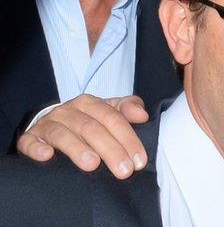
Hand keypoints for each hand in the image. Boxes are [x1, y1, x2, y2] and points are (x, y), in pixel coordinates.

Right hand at [17, 94, 148, 178]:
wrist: (51, 125)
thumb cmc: (88, 121)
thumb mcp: (109, 112)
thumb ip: (128, 109)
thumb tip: (142, 115)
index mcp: (90, 103)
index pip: (113, 119)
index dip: (128, 139)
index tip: (139, 161)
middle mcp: (68, 111)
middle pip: (92, 128)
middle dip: (111, 150)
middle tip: (124, 171)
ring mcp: (48, 124)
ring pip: (63, 135)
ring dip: (77, 149)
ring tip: (92, 165)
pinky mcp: (30, 138)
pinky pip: (30, 142)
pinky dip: (38, 148)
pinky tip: (47, 156)